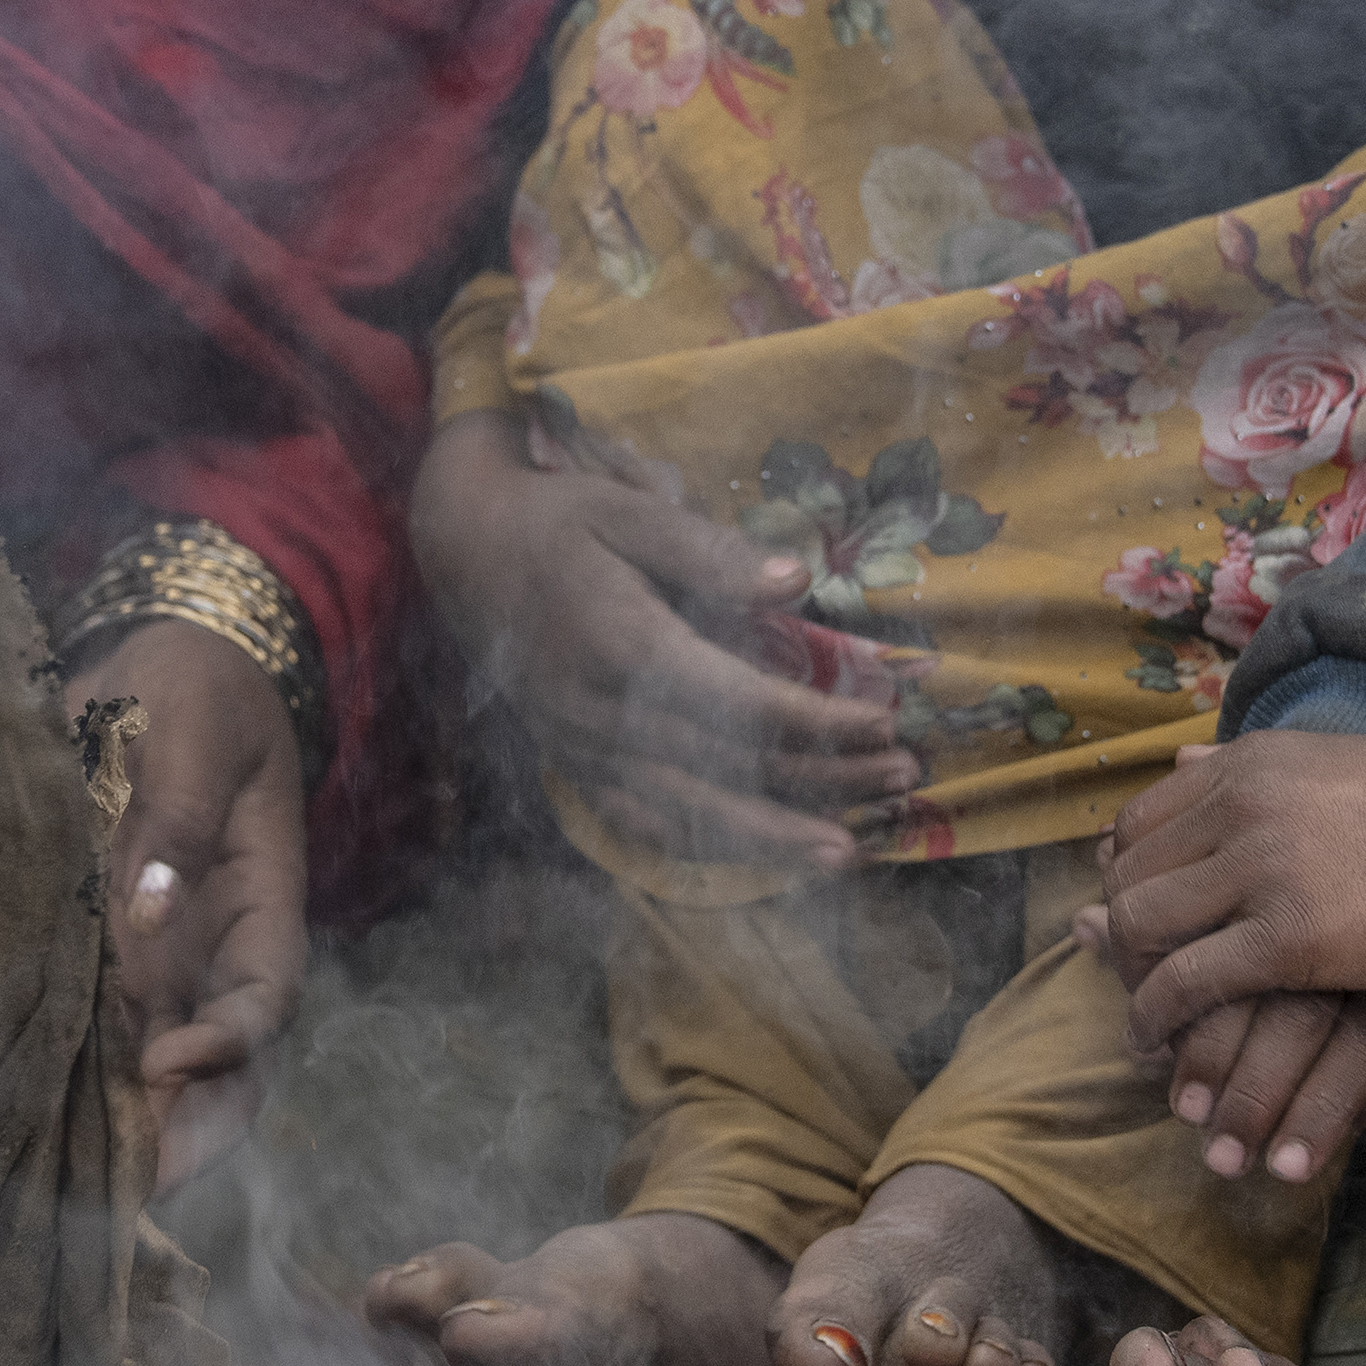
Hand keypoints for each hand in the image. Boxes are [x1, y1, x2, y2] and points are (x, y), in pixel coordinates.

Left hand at [68, 615, 309, 1193]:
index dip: (228, 1047)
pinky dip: (66, 1063)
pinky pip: (93, 1018)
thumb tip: (148, 908)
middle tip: (116, 1176)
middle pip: (221, 1064)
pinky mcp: (100, 944)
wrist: (164, 657)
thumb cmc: (198, 690)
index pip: (266, 1000)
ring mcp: (162, 954)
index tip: (164, 1062)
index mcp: (265, 904)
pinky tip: (15, 1096)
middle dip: (178, 1127)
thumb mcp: (196, 732)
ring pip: (154, 1060)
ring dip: (119, 1116)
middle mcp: (217, 948)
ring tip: (55, 1165)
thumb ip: (176, 817)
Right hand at [408, 403, 917, 869]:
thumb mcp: (629, 510)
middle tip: (901, 782)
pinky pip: (639, 821)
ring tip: (845, 852)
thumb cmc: (558, 521)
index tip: (885, 721)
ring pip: (686, 813)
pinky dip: (701, 844)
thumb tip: (797, 583)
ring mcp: (580, 749)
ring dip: (771, 835)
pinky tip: (755, 855)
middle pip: (726, 766)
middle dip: (819, 779)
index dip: (817, 721)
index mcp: (621, 644)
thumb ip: (711, 552)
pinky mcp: (570, 764)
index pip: (738, 703)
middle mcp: (598, 713)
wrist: (464, 550)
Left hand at [1076, 733, 1365, 1185]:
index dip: (1128, 874)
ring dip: (1130, 973)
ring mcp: (1260, 871)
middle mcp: (1240, 807)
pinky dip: (1155, 1014)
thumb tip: (1179, 761)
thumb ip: (1250, 767)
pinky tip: (1155, 1042)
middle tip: (1131, 972)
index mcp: (1248, 764)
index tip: (1138, 912)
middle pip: (1131, 873)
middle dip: (1122, 928)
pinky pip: (1185, 981)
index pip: (1142, 821)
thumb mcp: (1327, 763)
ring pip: (1143, 924)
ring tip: (1142, 1010)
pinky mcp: (1284, 940)